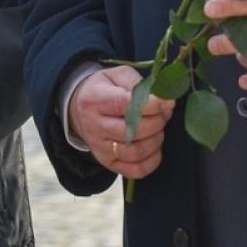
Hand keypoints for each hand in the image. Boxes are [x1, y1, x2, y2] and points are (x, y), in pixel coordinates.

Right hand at [66, 65, 174, 179]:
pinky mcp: (107, 162)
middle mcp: (94, 125)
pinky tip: (155, 148)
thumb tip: (164, 101)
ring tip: (157, 129)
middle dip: (157, 121)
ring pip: (136, 151)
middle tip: (163, 113)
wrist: (79, 108)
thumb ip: (138, 84)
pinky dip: (151, 162)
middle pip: (133, 130)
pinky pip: (134, 170)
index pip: (125, 105)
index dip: (152, 105)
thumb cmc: (105, 89)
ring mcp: (99, 147)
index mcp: (95, 99)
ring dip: (155, 140)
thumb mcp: (117, 75)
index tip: (167, 102)